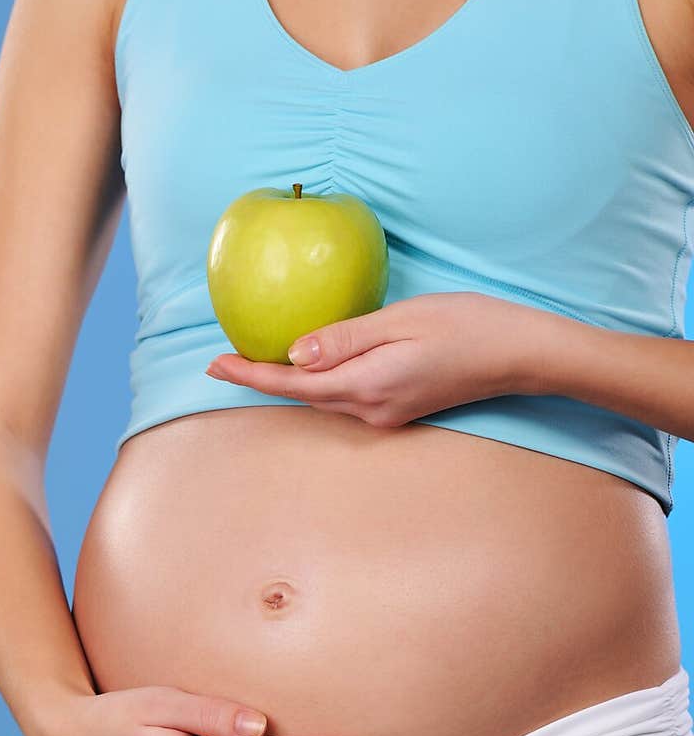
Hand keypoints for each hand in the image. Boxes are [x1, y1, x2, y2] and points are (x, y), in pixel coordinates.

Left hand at [206, 291, 552, 426]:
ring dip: (289, 384)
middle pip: (302, 397)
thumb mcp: (402, 320)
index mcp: (368, 384)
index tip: (215, 365)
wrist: (520, 354)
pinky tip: (310, 366)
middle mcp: (371, 409)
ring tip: (255, 362)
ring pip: (323, 399)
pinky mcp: (399, 410)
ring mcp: (386, 415)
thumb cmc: (467, 324)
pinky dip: (319, 383)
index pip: (293, 384)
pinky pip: (345, 397)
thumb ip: (345, 339)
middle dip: (261, 380)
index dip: (250, 375)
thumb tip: (294, 355)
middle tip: (222, 361)